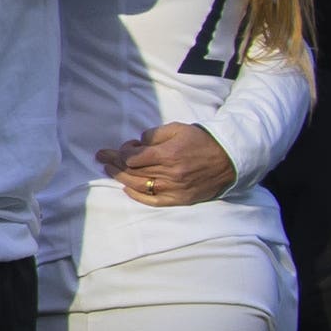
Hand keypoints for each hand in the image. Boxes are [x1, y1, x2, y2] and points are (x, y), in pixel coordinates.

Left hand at [103, 123, 237, 205]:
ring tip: (110, 170)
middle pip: (132, 171)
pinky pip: (153, 201)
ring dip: (121, 178)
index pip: (133, 157)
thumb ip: (153, 134)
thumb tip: (137, 143)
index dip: (123, 152)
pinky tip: (127, 189)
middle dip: (114, 163)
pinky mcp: (180, 199)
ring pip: (139, 186)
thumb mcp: (177, 129)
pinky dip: (137, 196)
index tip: (122, 148)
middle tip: (101, 158)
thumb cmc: (202, 141)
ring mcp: (174, 188)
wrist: (229, 159)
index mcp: (168, 155)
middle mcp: (169, 174)